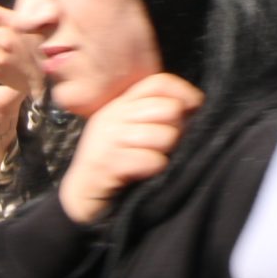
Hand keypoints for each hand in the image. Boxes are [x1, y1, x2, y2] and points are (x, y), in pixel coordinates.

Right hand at [57, 73, 203, 224]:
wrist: (82, 194)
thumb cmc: (116, 164)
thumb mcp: (134, 132)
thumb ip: (156, 115)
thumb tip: (193, 105)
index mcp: (120, 104)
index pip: (158, 83)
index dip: (183, 92)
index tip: (194, 108)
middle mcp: (113, 115)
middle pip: (167, 108)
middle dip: (177, 129)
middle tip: (164, 145)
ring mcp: (107, 138)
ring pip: (164, 135)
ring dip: (165, 152)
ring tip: (151, 160)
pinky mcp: (107, 163)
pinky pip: (151, 160)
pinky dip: (153, 168)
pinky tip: (143, 172)